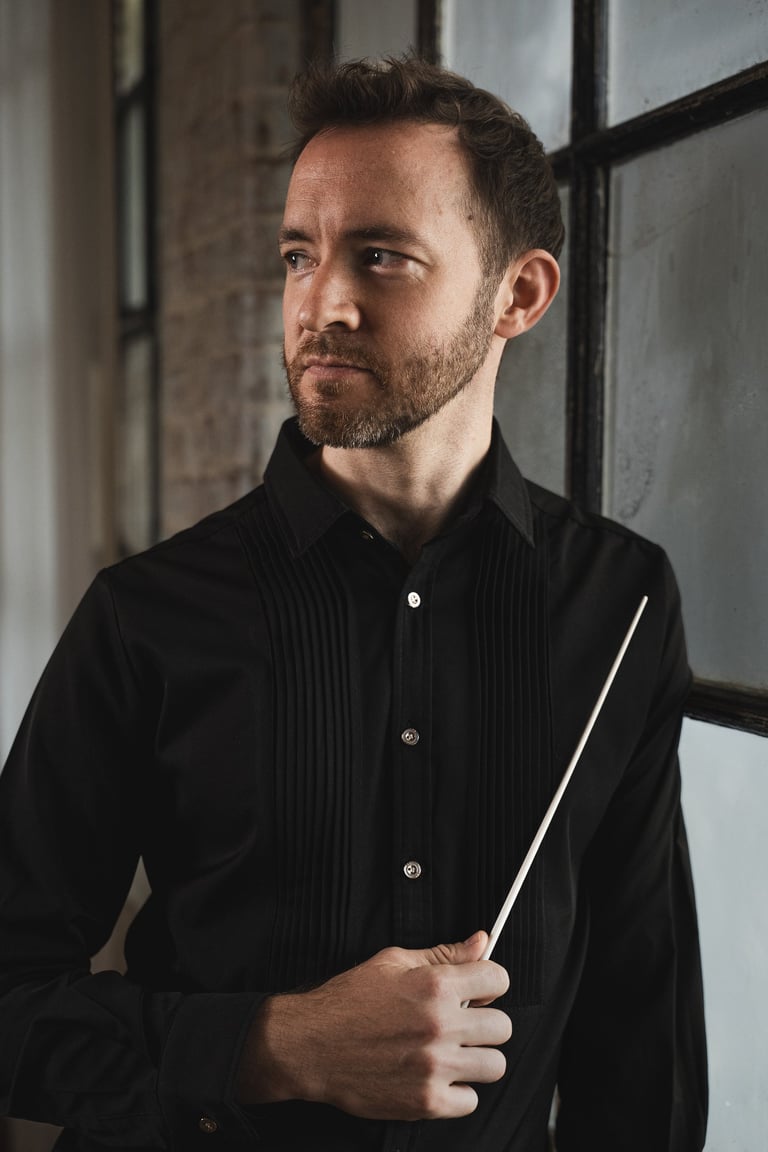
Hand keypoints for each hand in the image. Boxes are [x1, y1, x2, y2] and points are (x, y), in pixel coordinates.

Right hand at [236, 930, 510, 1120]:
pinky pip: (471, 1101)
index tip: (479, 989)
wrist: (310, 1045)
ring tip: (453, 1052)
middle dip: (485, 1021)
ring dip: (477, 1058)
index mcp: (435, 985)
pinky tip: (438, 1077)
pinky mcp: (425, 1102)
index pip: (499, 979)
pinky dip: (458, 1092)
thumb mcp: (393, 961)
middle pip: (503, 1026)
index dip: (489, 982)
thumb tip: (482, 942)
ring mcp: (435, 1066)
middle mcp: (440, 1025)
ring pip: (494, 1066)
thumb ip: (444, 953)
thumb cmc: (348, 1001)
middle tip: (462, 1023)